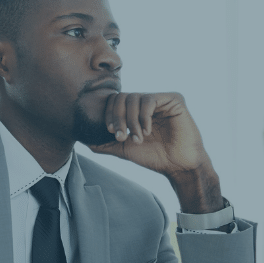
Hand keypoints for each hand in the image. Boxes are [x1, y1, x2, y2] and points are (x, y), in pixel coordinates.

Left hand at [86, 92, 223, 212]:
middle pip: (122, 97)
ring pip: (134, 98)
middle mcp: (148, 102)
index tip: (112, 132)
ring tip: (138, 138)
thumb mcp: (124, 150)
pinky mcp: (174, 99)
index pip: (115, 101)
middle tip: (122, 136)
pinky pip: (150, 100)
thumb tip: (84, 139)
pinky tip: (147, 131)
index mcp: (136, 110)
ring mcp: (161, 99)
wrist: (179, 166)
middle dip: (118, 117)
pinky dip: (144, 117)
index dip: (110, 114)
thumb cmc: (155, 157)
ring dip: (132, 121)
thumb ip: (105, 143)